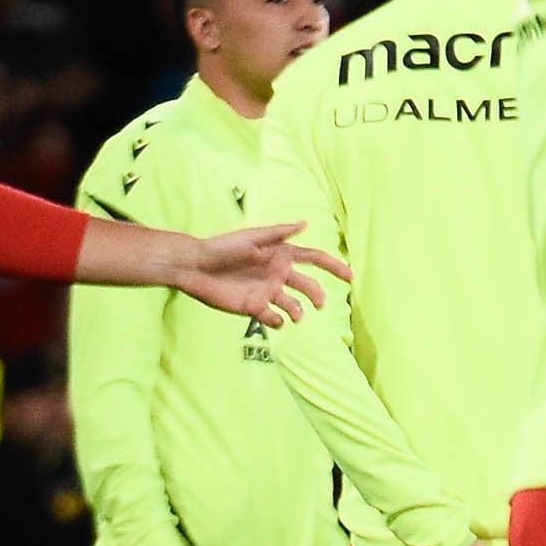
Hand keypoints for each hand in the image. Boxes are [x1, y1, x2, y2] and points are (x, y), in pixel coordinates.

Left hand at [174, 221, 346, 326]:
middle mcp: (277, 274)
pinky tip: (272, 318)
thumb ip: (278, 233)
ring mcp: (267, 292)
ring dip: (298, 311)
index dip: (333, 266)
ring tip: (295, 315)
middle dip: (317, 294)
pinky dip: (277, 321)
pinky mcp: (254, 308)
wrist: (194, 267)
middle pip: (308, 285)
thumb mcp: (251, 237)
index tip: (350, 276)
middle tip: (320, 304)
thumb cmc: (221, 247)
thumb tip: (305, 223)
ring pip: (294, 305)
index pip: (314, 259)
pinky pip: (273, 319)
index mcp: (280, 255)